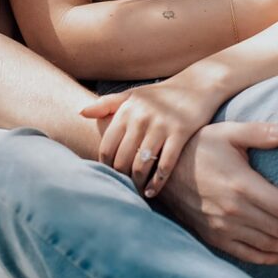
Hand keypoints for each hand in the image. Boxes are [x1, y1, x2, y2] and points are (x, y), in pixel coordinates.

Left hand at [81, 76, 221, 195]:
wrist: (197, 85)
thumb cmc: (160, 95)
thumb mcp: (133, 95)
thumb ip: (106, 104)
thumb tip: (80, 112)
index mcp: (127, 109)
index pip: (107, 147)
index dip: (106, 166)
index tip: (109, 176)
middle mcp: (141, 117)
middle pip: (122, 159)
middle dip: (121, 178)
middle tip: (123, 189)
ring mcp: (161, 125)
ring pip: (142, 165)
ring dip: (138, 183)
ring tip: (137, 192)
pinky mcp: (180, 133)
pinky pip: (166, 165)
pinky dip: (157, 183)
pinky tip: (152, 191)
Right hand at [158, 121, 277, 265]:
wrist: (162, 169)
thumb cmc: (199, 145)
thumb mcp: (228, 132)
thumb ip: (258, 133)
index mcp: (242, 185)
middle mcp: (235, 211)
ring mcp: (223, 227)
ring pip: (269, 246)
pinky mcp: (214, 237)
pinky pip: (247, 254)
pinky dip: (269, 258)